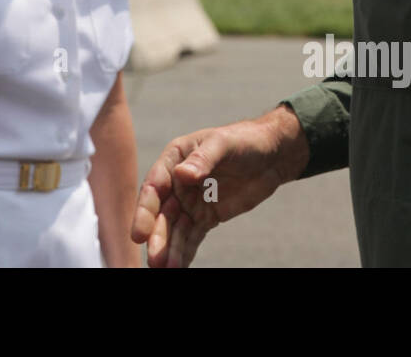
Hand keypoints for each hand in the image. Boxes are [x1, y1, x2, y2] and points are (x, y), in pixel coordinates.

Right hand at [131, 105, 308, 267]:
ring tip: (165, 269)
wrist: (271, 155)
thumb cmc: (243, 141)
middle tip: (155, 261)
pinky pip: (192, 237)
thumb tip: (182, 175)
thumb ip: (203, 159)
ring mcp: (190, 202)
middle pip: (162, 213)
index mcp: (175, 158)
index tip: (140, 234)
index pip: (155, 186)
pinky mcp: (206, 217)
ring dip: (169, 249)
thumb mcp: (223, 144)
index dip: (145, 210)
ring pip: (175, 229)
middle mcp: (177, 182)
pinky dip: (184, 253)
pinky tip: (178, 268)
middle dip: (157, 237)